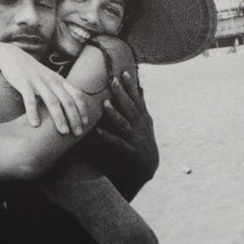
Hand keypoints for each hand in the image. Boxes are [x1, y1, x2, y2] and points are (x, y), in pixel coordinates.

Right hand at [0, 44, 86, 134]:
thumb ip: (59, 88)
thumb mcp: (49, 77)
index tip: (86, 123)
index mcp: (59, 80)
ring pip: (52, 101)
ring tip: (64, 131)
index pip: (76, 95)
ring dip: (59, 118)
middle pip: (67, 101)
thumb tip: (69, 105)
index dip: (82, 109)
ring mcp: (38, 82)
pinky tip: (35, 125)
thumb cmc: (32, 71)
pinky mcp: (24, 83)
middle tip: (78, 133)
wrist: (12, 56)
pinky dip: (33, 112)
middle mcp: (51, 81)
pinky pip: (30, 100)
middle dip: (74, 117)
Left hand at [95, 71, 158, 191]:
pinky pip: (116, 143)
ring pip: (124, 124)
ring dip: (114, 114)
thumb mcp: (146, 124)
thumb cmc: (143, 144)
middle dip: (122, 94)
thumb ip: (142, 106)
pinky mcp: (128, 152)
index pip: (137, 100)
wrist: (146, 171)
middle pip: (131, 108)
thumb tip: (140, 88)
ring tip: (105, 103)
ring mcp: (135, 139)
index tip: (124, 72)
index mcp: (143, 119)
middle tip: (113, 81)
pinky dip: (107, 137)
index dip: (131, 87)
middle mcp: (140, 127)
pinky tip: (97, 131)